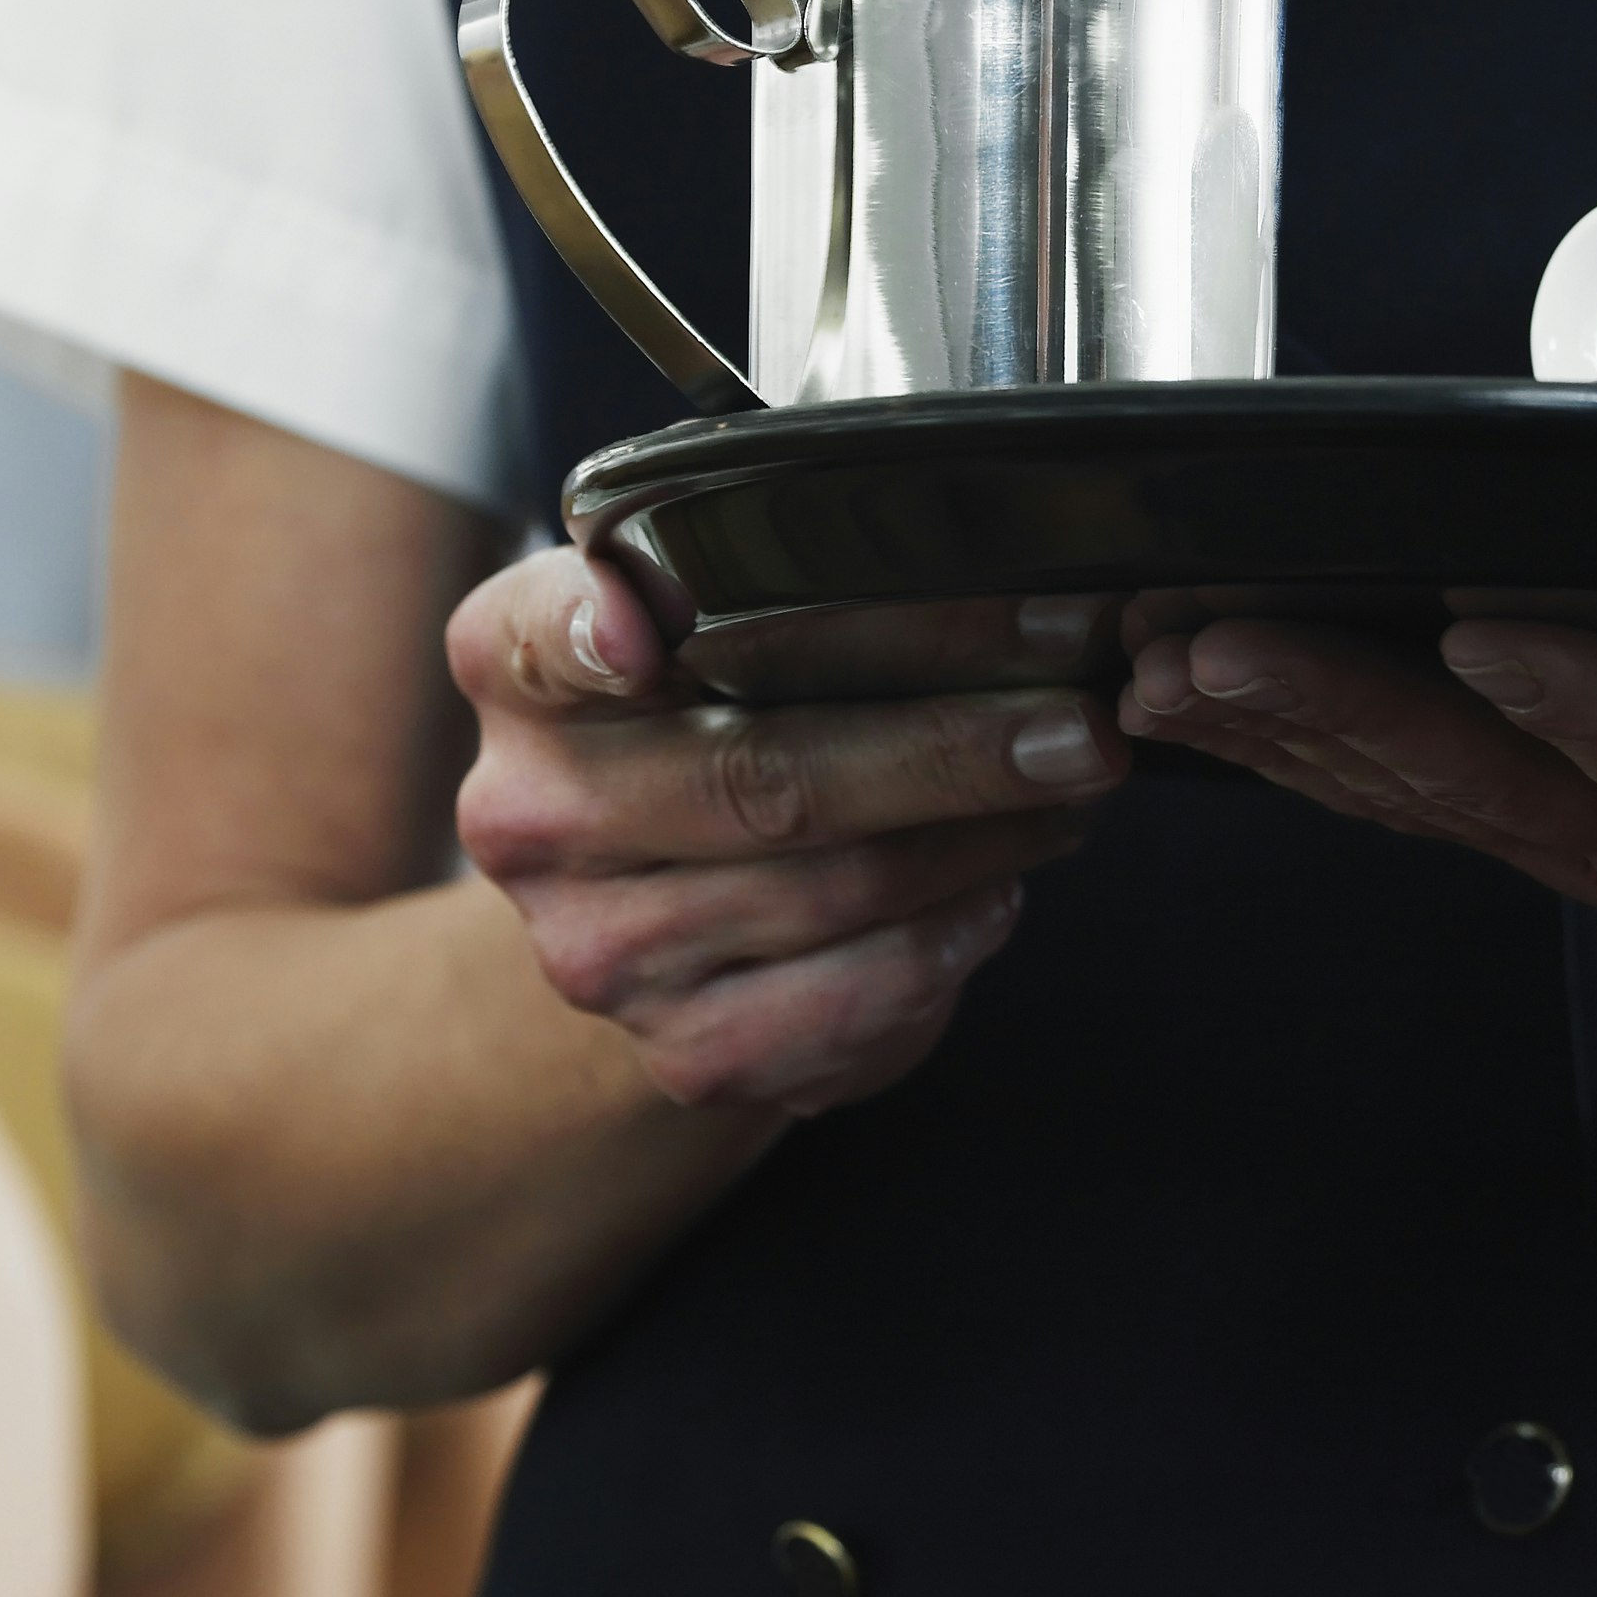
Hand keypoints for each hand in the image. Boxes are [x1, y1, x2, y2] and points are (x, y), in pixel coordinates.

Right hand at [449, 553, 1123, 1115]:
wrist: (648, 922)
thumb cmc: (702, 726)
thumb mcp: (682, 619)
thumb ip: (737, 568)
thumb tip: (948, 543)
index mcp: (513, 671)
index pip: (542, 637)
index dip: (590, 632)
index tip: (642, 631)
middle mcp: (530, 817)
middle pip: (762, 775)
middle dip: (950, 742)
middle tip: (1083, 717)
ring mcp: (600, 951)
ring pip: (838, 886)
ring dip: (985, 834)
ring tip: (1072, 783)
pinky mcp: (686, 1053)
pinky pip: (861, 995)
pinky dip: (956, 934)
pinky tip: (1001, 888)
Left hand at [1119, 614, 1596, 1176]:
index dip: (1596, 707)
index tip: (1488, 634)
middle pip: (1495, 783)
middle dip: (1342, 715)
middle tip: (1203, 649)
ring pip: (1428, 797)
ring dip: (1282, 735)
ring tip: (1146, 665)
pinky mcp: (1592, 855)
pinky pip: (1426, 808)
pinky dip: (1304, 759)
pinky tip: (1195, 707)